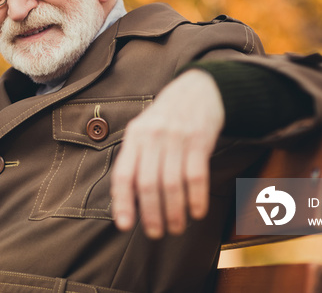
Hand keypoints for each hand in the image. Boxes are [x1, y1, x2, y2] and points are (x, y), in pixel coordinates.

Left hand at [110, 69, 224, 238]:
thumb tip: (124, 200)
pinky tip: (196, 212)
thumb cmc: (166, 117)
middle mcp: (153, 136)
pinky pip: (196, 175)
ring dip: (174, 212)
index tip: (124, 225)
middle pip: (148, 184)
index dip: (122, 202)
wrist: (199, 89)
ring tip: (176, 228)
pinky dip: (196, 198)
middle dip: (151, 214)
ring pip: (172, 183)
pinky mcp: (199, 139)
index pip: (123, 174)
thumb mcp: (143, 129)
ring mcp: (176, 137)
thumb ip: (134, 159)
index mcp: (135, 136)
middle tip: (156, 233)